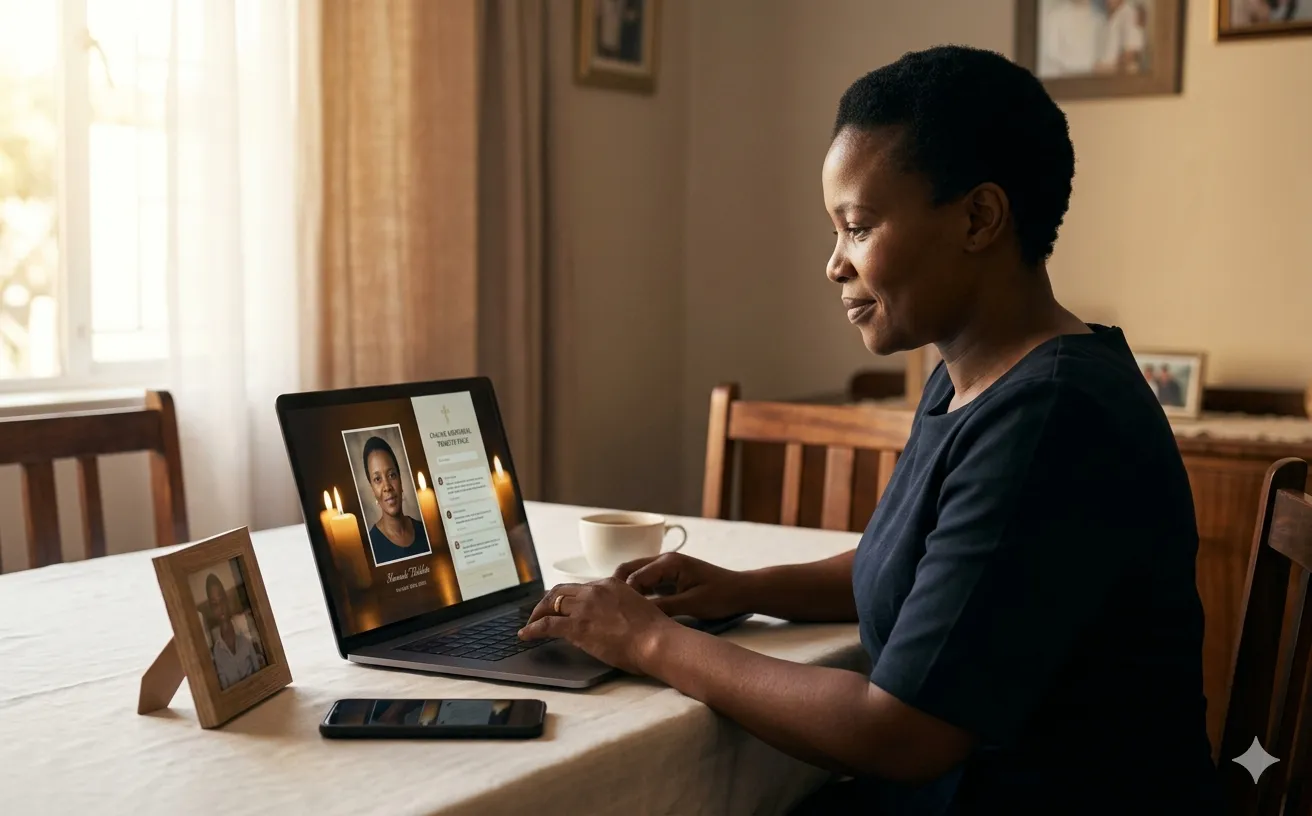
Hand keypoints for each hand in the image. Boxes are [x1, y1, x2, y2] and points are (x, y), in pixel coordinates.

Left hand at [517, 578, 677, 674]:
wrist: (656, 641)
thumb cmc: (654, 632)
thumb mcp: (636, 609)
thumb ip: (619, 607)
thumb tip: (609, 619)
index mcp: (610, 584)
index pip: (580, 588)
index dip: (567, 598)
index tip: (561, 606)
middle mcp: (595, 590)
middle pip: (561, 592)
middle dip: (546, 602)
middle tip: (539, 613)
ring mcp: (585, 607)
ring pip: (551, 605)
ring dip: (537, 615)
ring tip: (530, 625)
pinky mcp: (577, 626)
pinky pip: (546, 624)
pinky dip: (532, 629)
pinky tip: (526, 635)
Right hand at [614, 552, 748, 620]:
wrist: (742, 591)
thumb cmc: (721, 596)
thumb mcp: (692, 604)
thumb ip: (664, 607)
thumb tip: (637, 615)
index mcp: (669, 563)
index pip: (634, 576)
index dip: (623, 594)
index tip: (613, 612)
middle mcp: (664, 561)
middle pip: (629, 570)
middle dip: (617, 589)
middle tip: (608, 610)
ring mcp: (667, 569)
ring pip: (636, 577)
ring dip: (626, 591)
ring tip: (615, 611)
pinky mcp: (670, 579)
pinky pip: (647, 584)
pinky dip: (638, 595)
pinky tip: (632, 610)